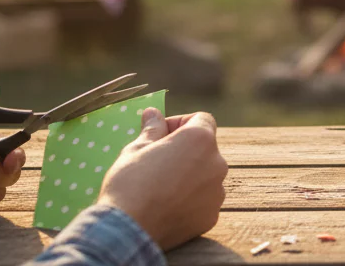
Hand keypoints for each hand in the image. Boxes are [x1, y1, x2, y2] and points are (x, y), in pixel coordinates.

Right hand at [98, 110, 226, 250]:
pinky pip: (203, 201)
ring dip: (188, 176)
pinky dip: (190, 200)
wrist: (127, 230)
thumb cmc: (130, 182)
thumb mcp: (136, 149)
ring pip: (205, 176)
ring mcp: (217, 192)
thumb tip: (153, 113)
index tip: (160, 135)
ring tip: (160, 187)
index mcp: (200, 140)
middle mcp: (217, 163)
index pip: (202, 119)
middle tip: (156, 162)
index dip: (180, 123)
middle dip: (184, 151)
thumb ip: (152, 129)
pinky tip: (166, 206)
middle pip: (204, 149)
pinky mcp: (211, 216)